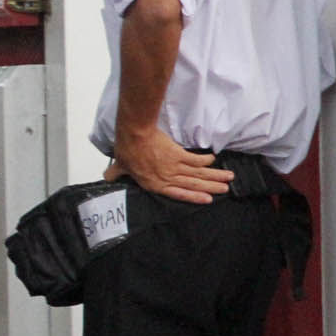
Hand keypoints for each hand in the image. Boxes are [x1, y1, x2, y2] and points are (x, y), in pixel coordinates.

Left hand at [111, 127, 232, 204]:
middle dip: (211, 188)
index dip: (193, 197)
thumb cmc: (127, 150)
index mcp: (154, 183)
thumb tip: (107, 178)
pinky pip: (196, 159)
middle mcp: (167, 177)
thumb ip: (116, 174)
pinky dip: (206, 160)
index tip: (207, 199)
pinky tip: (214, 161)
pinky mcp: (178, 154)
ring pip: (198, 174)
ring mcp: (174, 166)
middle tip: (224, 190)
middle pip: (193, 184)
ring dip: (214, 176)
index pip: (177, 194)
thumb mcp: (120, 166)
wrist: (135, 136)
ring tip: (228, 178)